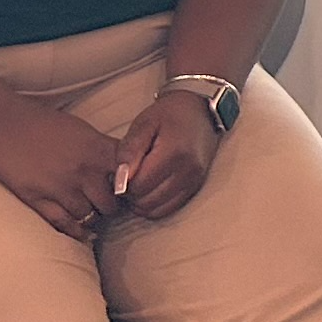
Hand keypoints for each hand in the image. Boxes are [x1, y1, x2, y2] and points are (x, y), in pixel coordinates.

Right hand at [0, 99, 124, 238]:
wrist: (3, 125)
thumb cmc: (44, 124)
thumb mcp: (83, 130)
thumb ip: (104, 149)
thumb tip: (125, 167)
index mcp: (97, 150)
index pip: (130, 177)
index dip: (133, 187)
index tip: (130, 191)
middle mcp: (84, 171)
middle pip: (112, 203)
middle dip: (112, 205)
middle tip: (109, 206)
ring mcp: (61, 188)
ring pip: (89, 215)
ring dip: (92, 216)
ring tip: (92, 214)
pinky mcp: (39, 200)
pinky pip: (65, 224)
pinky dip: (76, 231)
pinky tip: (81, 233)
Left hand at [112, 89, 225, 222]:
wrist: (201, 112)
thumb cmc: (169, 115)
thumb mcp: (145, 124)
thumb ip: (130, 150)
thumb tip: (120, 180)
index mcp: (174, 153)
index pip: (139, 185)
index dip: (124, 182)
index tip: (123, 169)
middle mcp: (188, 171)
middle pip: (147, 201)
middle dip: (131, 194)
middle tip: (129, 177)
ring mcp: (194, 181)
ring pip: (156, 209)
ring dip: (142, 201)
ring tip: (139, 183)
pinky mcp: (196, 187)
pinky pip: (169, 209)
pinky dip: (155, 205)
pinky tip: (150, 189)